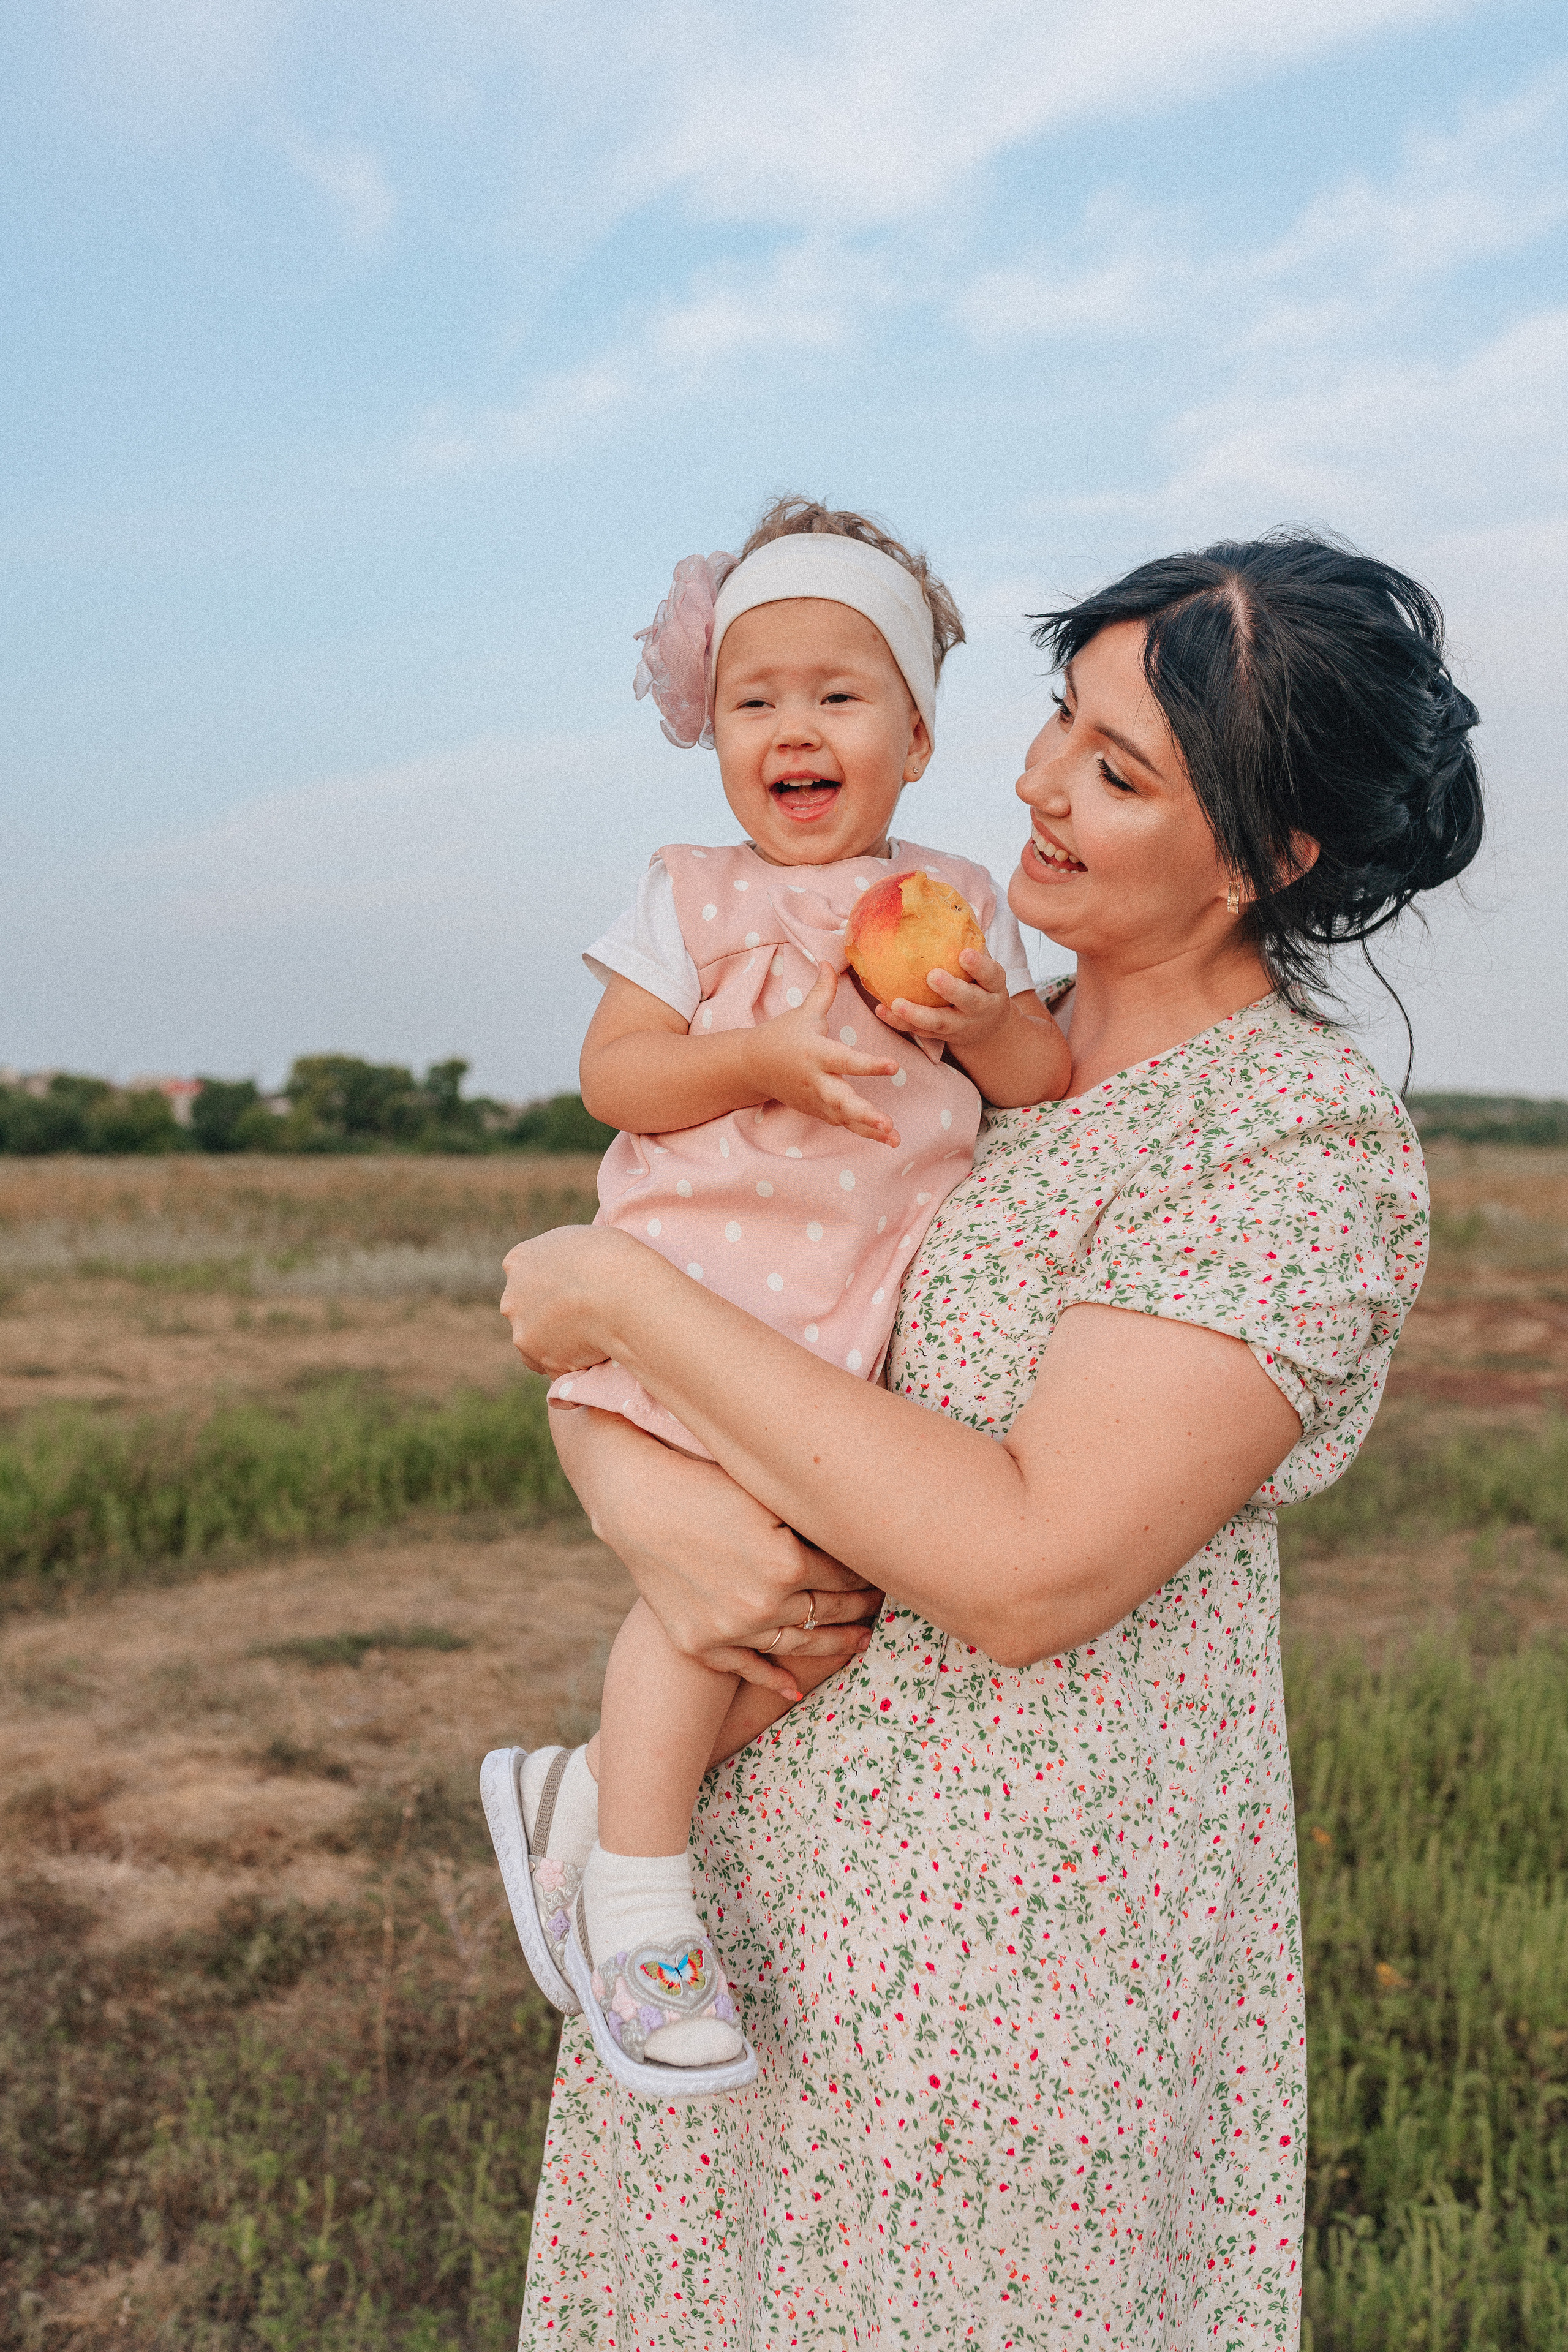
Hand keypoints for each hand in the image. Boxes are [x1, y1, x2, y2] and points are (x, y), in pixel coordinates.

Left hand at [500, 1224, 642, 1378]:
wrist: (620, 1293)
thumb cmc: (610, 1257)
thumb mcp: (579, 1238)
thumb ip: (563, 1255)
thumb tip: (569, 1267)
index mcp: (520, 1260)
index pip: (526, 1275)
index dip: (551, 1283)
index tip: (573, 1289)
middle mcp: (513, 1298)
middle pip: (526, 1311)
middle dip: (547, 1316)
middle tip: (584, 1315)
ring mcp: (524, 1332)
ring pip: (536, 1344)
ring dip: (556, 1344)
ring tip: (592, 1339)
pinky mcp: (543, 1361)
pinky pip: (557, 1369)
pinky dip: (572, 1367)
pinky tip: (594, 1357)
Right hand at [550, 1404, 882, 1702]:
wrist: (635, 1501)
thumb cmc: (704, 1481)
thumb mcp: (765, 1494)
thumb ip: (811, 1520)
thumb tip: (861, 1531)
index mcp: (787, 1563)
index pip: (846, 1574)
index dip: (868, 1572)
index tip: (886, 1570)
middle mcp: (762, 1604)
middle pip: (827, 1611)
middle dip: (859, 1608)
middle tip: (882, 1605)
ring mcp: (729, 1629)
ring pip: (796, 1645)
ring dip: (831, 1644)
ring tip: (858, 1641)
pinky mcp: (700, 1642)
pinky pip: (744, 1668)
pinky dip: (772, 1678)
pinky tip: (795, 1687)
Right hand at [750, 963, 902, 1145]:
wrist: (751, 1066)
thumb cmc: (782, 1035)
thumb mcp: (803, 1013)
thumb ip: (823, 991)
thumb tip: (832, 960)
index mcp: (816, 1054)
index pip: (846, 1060)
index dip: (869, 1065)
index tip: (894, 1067)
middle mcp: (816, 1081)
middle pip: (842, 1101)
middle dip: (864, 1114)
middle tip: (887, 1124)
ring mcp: (816, 1100)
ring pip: (844, 1118)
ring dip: (869, 1130)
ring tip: (895, 1140)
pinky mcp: (816, 1111)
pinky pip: (841, 1123)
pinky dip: (861, 1132)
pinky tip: (884, 1139)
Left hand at [872, 943, 1013, 1055]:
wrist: (988, 1027)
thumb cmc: (980, 985)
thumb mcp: (985, 969)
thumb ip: (969, 944)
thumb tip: (941, 906)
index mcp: (992, 986)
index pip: (991, 975)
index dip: (979, 966)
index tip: (964, 954)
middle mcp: (980, 1008)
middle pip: (968, 1001)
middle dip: (951, 989)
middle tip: (932, 976)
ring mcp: (961, 1025)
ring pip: (940, 1022)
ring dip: (917, 1014)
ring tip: (897, 1003)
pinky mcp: (942, 1036)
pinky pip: (920, 1031)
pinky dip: (900, 1022)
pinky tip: (882, 1010)